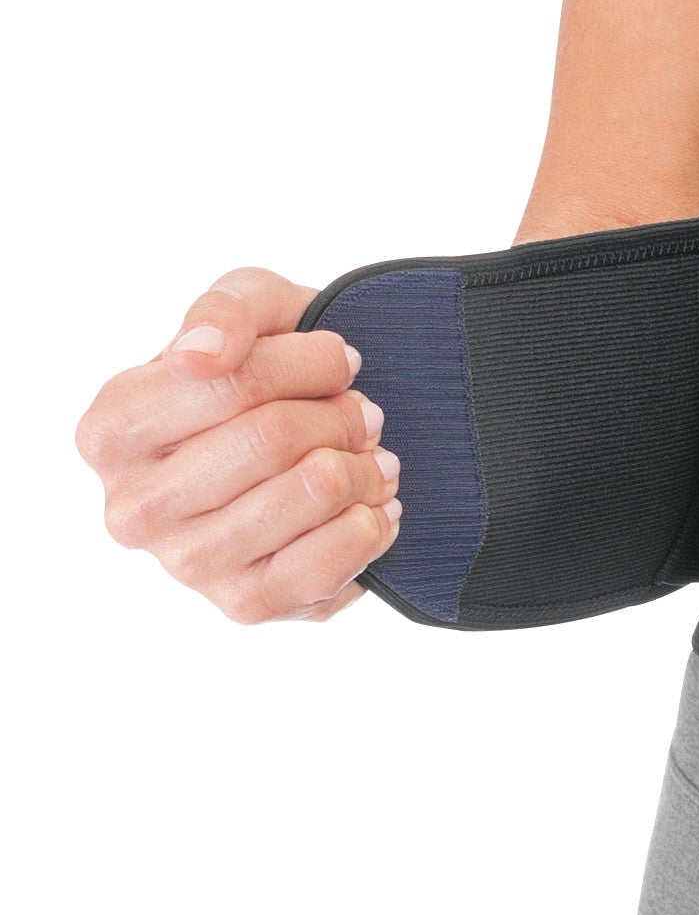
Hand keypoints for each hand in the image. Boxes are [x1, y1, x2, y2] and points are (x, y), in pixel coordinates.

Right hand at [77, 269, 401, 622]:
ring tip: (369, 457)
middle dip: (343, 414)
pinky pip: (331, 561)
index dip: (311, 363)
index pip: (230, 380)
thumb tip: (199, 355)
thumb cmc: (264, 374)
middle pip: (273, 437)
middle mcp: (134, 507)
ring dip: (364, 467)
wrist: (303, 452)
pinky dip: (372, 523)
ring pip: (311, 491)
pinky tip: (370, 505)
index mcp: (111, 430)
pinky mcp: (244, 605)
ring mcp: (185, 564)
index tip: (341, 360)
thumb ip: (224, 311)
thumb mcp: (247, 309)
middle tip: (366, 413)